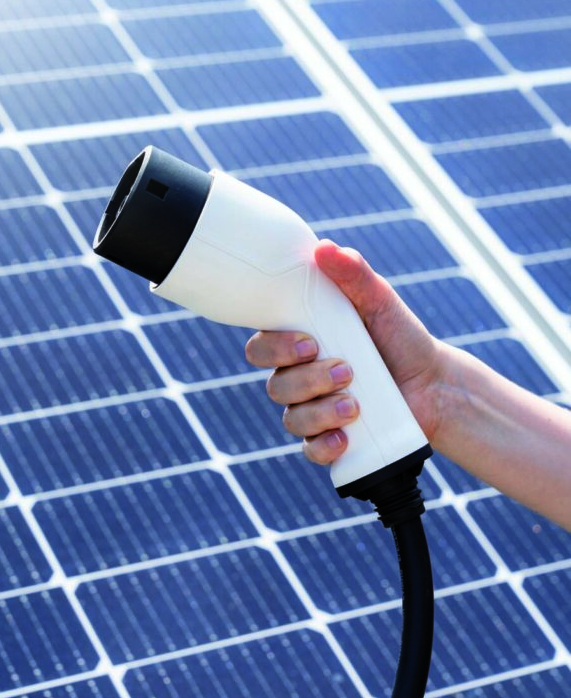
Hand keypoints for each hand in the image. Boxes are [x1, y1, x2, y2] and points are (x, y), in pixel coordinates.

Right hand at [245, 240, 448, 463]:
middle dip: (306, 380)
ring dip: (320, 411)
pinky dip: (324, 445)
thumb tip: (324, 247)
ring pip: (292, 418)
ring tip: (356, 404)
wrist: (435, 386)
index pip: (260, 348)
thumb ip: (353, 275)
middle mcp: (298, 379)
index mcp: (298, 345)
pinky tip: (345, 437)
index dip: (274, 349)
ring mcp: (311, 412)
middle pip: (275, 386)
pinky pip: (310, 450)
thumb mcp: (380, 302)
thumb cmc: (401, 339)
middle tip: (345, 370)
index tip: (309, 342)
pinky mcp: (329, 439)